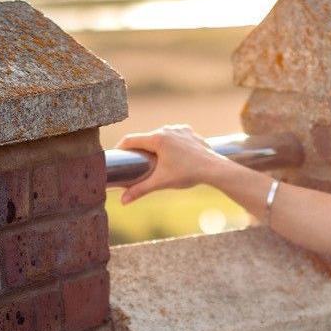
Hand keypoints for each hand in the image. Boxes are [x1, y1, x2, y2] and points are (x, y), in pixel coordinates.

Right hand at [113, 124, 227, 203]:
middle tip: (134, 161)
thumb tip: (123, 201)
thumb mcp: (161, 182)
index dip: (121, 147)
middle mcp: (167, 129)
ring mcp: (179, 129)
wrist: (213, 169)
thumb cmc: (187, 174)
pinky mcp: (189, 132)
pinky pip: (174, 135)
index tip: (117, 156)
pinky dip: (170, 143)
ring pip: (160, 135)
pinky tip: (170, 152)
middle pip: (146, 138)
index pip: (131, 139)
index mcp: (157, 139)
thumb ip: (140, 190)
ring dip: (155, 145)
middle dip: (139, 149)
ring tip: (152, 158)